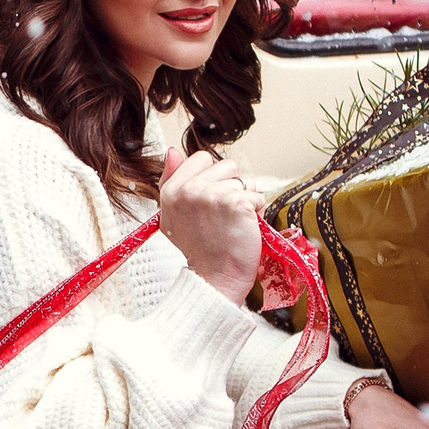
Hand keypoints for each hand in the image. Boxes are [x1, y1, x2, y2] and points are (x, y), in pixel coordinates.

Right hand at [159, 147, 260, 302]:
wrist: (215, 277)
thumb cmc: (200, 249)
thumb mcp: (174, 214)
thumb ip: (172, 180)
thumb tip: (173, 151)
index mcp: (171, 190)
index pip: (201, 158)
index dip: (212, 178)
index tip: (209, 203)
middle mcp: (188, 190)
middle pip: (226, 166)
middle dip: (231, 187)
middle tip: (222, 215)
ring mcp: (211, 195)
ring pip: (244, 181)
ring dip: (245, 199)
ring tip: (233, 222)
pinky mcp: (235, 203)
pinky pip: (257, 195)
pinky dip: (256, 211)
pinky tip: (243, 227)